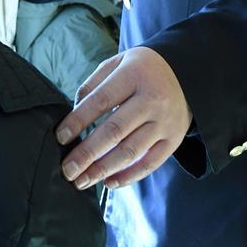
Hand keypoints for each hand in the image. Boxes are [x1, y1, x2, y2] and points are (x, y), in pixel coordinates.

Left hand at [56, 47, 192, 189]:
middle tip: (67, 170)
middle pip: (114, 131)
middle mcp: (152, 99)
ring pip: (130, 151)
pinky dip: (129, 176)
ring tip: (81, 181)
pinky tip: (108, 183)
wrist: (186, 73)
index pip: (101, 101)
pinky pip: (150, 163)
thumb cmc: (142, 69)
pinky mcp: (174, 139)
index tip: (61, 137)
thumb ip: (94, 84)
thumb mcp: (118, 62)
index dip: (78, 120)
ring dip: (103, 169)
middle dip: (87, 154)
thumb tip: (73, 114)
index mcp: (134, 76)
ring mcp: (164, 122)